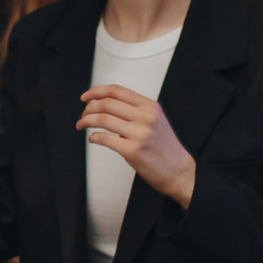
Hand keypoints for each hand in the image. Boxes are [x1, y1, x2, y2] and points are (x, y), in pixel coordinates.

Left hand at [78, 84, 197, 205]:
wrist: (179, 171)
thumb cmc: (166, 147)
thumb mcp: (156, 120)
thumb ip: (136, 110)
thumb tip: (107, 104)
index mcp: (150, 106)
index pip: (117, 90)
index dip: (96, 91)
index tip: (86, 97)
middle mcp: (145, 117)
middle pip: (107, 103)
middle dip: (89, 108)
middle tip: (83, 114)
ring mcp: (139, 134)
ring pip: (102, 119)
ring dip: (86, 121)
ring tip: (82, 125)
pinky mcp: (132, 151)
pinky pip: (104, 138)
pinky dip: (93, 137)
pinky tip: (93, 138)